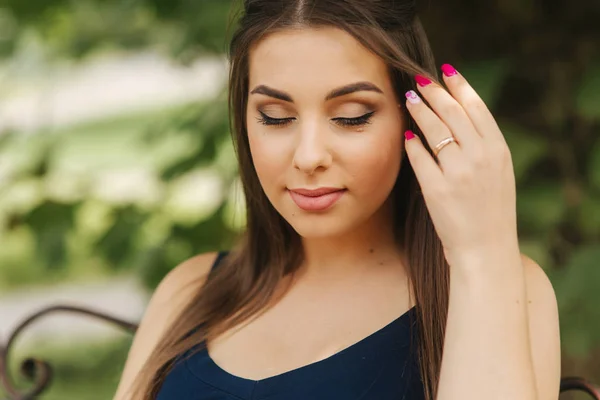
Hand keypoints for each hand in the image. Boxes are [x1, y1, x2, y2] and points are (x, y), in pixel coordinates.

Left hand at [403, 64, 519, 267]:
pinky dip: (412, 144)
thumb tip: (460, 116)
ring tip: (408, 98)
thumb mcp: (499, 174)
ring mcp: (458, 173)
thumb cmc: (492, 211)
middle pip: (452, 113)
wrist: (486, 249)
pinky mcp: (437, 190)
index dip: (460, 87)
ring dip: (419, 111)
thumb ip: (483, 146)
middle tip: (418, 80)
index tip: (446, 71)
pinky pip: (420, 158)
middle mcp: (480, 158)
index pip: (476, 109)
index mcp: (499, 151)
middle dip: (434, 92)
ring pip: (434, 131)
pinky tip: (406, 135)